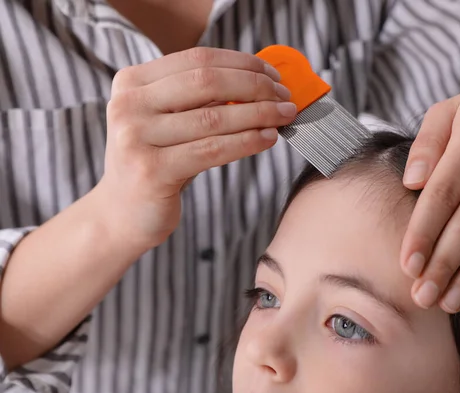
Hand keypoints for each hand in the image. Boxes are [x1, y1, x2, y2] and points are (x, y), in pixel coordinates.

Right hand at [96, 47, 295, 249]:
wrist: (122, 214)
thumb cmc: (157, 162)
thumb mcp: (169, 121)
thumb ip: (200, 99)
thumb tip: (258, 80)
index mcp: (132, 82)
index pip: (197, 59)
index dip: (242, 63)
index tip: (272, 74)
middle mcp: (128, 104)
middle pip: (207, 82)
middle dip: (255, 85)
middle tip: (283, 96)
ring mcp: (135, 137)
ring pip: (214, 117)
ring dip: (259, 114)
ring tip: (285, 115)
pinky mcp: (151, 171)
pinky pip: (212, 150)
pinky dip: (247, 141)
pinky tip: (269, 138)